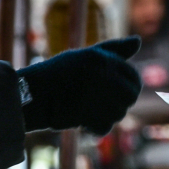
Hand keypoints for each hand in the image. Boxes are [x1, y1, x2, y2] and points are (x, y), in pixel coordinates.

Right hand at [17, 37, 141, 135]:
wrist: (30, 94)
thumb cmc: (58, 74)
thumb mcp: (86, 56)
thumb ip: (113, 51)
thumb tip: (137, 40)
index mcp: (100, 58)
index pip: (134, 76)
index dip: (131, 87)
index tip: (121, 93)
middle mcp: (99, 74)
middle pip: (131, 96)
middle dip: (122, 103)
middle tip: (106, 105)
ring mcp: (93, 95)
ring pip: (119, 113)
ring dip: (108, 116)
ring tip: (90, 110)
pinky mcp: (85, 114)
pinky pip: (105, 127)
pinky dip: (97, 128)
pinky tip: (85, 121)